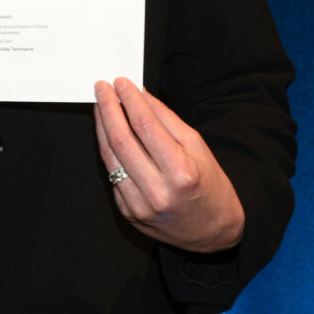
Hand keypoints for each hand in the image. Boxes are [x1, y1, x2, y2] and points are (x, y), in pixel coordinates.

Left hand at [93, 77, 244, 252]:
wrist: (212, 230)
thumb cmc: (208, 185)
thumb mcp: (197, 147)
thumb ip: (166, 120)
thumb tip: (140, 95)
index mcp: (180, 172)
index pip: (145, 126)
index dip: (130, 100)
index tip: (121, 83)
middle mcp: (157, 191)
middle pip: (121, 140)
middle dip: (109, 109)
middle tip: (102, 89)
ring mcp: (139, 205)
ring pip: (110, 157)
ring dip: (101, 127)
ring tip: (101, 106)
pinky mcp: (127, 212)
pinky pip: (112, 174)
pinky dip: (108, 150)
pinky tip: (107, 133)